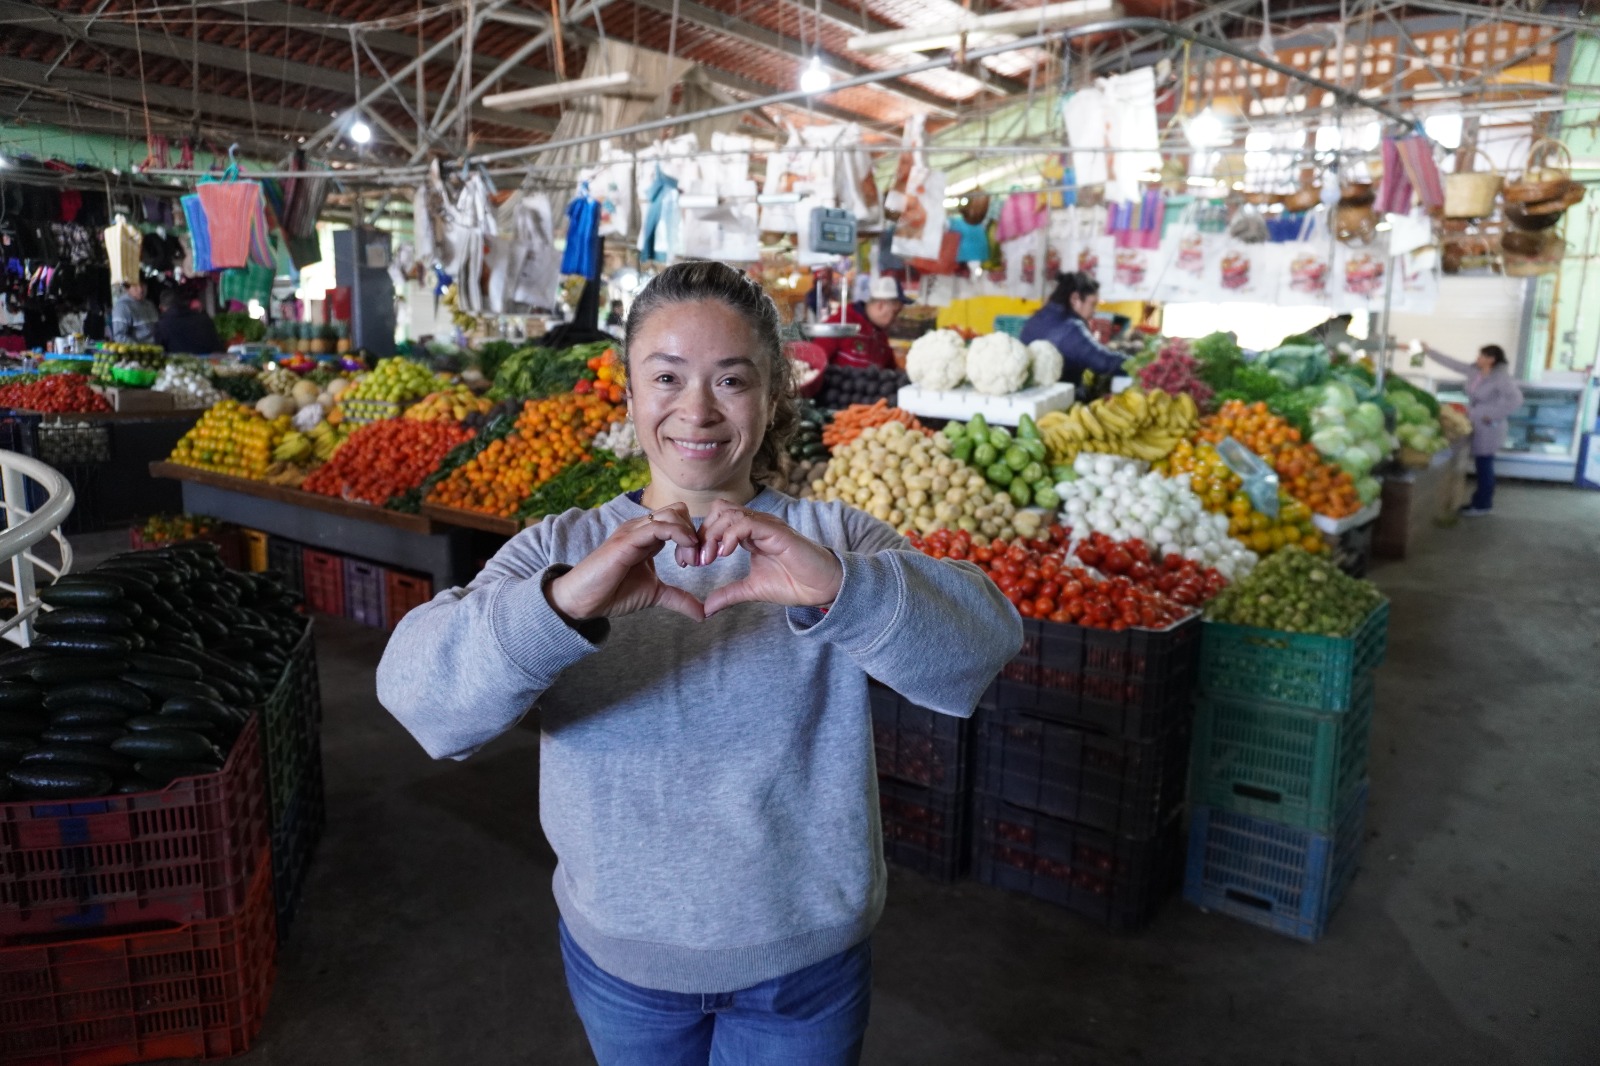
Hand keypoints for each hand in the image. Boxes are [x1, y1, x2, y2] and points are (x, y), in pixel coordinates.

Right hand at [547, 503, 705, 622]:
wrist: (584, 601)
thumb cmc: (614, 593)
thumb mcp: (656, 594)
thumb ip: (679, 599)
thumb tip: (704, 614)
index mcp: (648, 537)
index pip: (679, 521)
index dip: (695, 538)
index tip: (698, 562)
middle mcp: (641, 529)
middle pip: (679, 511)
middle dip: (695, 532)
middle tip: (696, 560)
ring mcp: (633, 531)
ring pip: (671, 514)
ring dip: (689, 534)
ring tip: (689, 560)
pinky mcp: (627, 540)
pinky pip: (657, 526)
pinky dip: (678, 534)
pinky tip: (685, 551)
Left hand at [698, 499, 843, 617]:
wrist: (823, 587)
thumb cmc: (793, 584)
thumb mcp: (752, 590)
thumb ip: (728, 594)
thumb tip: (705, 609)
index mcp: (750, 534)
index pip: (716, 521)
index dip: (699, 538)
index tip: (689, 563)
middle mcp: (757, 524)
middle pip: (718, 511)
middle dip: (702, 534)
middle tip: (696, 561)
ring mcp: (767, 525)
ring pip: (729, 513)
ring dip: (713, 534)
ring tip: (708, 559)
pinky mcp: (776, 531)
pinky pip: (747, 522)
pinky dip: (730, 535)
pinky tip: (725, 554)